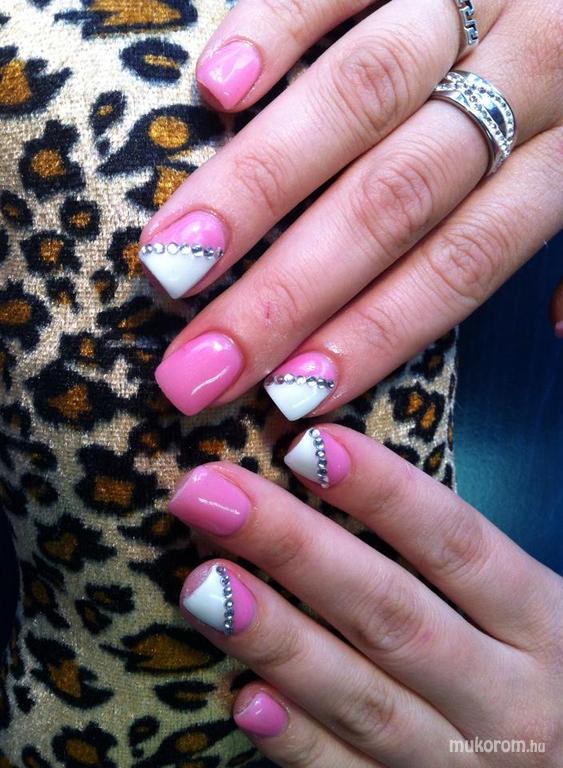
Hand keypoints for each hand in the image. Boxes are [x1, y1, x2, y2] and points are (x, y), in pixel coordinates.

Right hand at [140, 0, 562, 419]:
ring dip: (257, 187)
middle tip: (200, 362)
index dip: (374, 335)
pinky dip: (277, 29)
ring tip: (174, 257)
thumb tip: (552, 329)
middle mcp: (525, 75)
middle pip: (391, 200)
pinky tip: (215, 90)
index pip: (459, 265)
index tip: (289, 397)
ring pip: (356, 101)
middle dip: (288, 291)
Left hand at [170, 425, 562, 765]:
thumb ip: (451, 560)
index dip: (381, 492)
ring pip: (364, 699)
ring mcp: (469, 766)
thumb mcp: (521, 606)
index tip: (303, 444)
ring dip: (279, 639)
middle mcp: (512, 697)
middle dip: (295, 549)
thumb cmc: (532, 662)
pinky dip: (299, 743)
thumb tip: (329, 475)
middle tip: (210, 496)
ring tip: (201, 585)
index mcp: (543, 624)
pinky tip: (245, 699)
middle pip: (393, 613)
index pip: (457, 544)